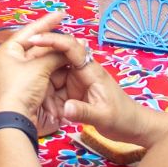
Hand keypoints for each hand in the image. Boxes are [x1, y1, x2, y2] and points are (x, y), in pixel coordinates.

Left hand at [0, 12, 72, 128]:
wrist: (17, 120)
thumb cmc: (21, 88)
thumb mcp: (38, 67)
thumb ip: (54, 55)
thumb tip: (65, 50)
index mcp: (8, 51)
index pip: (29, 31)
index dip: (46, 22)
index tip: (61, 14)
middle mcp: (12, 61)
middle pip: (38, 47)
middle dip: (55, 43)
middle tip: (72, 36)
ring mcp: (21, 76)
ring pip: (43, 62)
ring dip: (57, 59)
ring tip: (74, 50)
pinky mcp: (29, 89)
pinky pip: (45, 75)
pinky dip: (56, 72)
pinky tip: (68, 66)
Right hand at [30, 29, 145, 145]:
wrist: (133, 127)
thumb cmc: (122, 118)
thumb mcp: (103, 117)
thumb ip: (83, 112)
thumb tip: (64, 108)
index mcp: (90, 70)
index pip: (69, 47)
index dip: (52, 40)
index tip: (34, 39)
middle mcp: (82, 71)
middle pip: (55, 61)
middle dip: (42, 72)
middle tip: (34, 89)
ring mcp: (77, 81)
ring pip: (53, 78)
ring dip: (48, 94)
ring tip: (52, 113)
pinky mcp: (74, 91)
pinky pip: (56, 91)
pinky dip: (52, 101)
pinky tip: (55, 116)